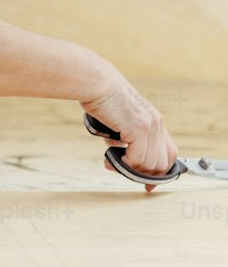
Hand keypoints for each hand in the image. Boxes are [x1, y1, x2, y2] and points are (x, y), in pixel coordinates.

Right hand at [81, 79, 178, 193]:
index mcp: (154, 120)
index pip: (169, 154)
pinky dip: (125, 163)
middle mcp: (156, 123)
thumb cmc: (103, 97)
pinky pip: (137, 159)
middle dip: (143, 173)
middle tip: (122, 169)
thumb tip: (123, 157)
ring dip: (130, 168)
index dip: (160, 172)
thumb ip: (128, 135)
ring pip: (150, 164)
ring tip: (112, 161)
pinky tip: (112, 155)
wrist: (97, 83)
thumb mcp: (122, 118)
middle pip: (162, 163)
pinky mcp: (138, 128)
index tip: (147, 184)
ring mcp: (149, 125)